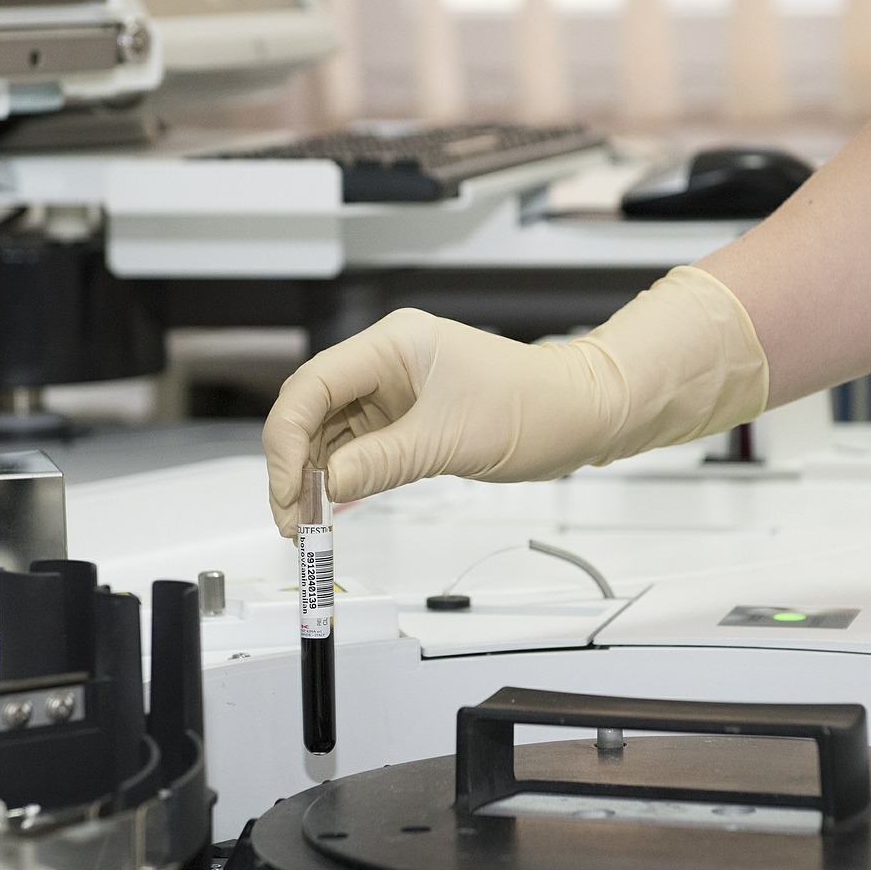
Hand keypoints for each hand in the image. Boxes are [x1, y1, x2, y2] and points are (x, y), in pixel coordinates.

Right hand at [262, 267, 768, 534]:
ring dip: (314, 479)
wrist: (583, 414)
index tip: (286, 488)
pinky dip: (341, 480)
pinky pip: (357, 449)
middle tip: (292, 519)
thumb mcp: (451, 440)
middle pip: (312, 410)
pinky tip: (332, 509)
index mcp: (394, 344)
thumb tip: (326, 486)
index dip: (287, 439)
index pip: (313, 385)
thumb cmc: (536, 405)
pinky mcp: (406, 421)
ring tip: (308, 525)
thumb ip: (381, 462)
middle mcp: (387, 363)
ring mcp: (394, 392)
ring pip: (330, 435)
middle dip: (293, 466)